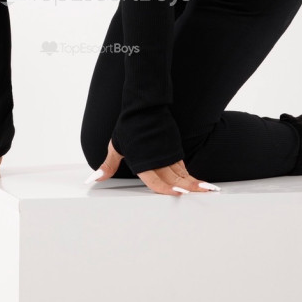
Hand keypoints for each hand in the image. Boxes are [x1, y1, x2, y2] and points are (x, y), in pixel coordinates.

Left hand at [86, 139, 219, 195]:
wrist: (144, 106)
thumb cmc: (129, 126)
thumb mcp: (116, 147)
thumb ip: (108, 166)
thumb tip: (93, 178)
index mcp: (144, 163)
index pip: (157, 182)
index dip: (168, 190)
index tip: (181, 194)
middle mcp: (159, 160)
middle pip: (177, 179)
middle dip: (191, 188)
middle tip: (207, 193)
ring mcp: (168, 154)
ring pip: (183, 173)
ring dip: (195, 182)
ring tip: (208, 189)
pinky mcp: (174, 147)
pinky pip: (182, 165)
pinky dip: (189, 174)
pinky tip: (195, 181)